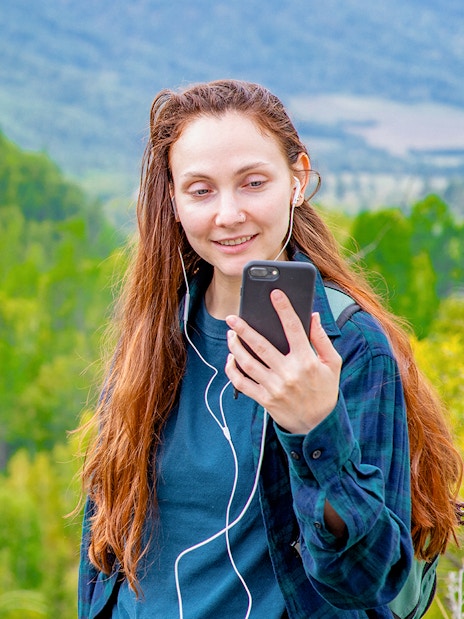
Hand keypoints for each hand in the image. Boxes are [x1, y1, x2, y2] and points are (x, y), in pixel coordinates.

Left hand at [225, 289, 341, 433]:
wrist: (318, 425)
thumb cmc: (325, 390)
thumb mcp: (332, 364)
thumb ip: (322, 339)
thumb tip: (313, 315)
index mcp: (306, 361)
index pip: (294, 328)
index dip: (284, 308)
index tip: (275, 293)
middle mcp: (288, 373)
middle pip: (261, 345)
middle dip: (244, 329)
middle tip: (232, 318)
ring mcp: (275, 387)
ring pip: (248, 363)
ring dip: (235, 347)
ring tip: (230, 335)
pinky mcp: (265, 400)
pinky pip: (242, 383)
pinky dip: (233, 371)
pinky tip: (230, 359)